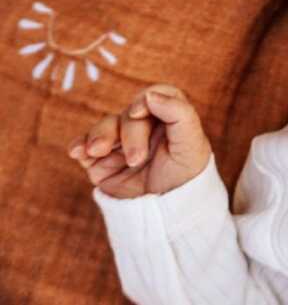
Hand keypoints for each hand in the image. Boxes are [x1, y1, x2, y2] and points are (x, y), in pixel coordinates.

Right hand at [67, 84, 211, 197]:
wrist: (168, 213)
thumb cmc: (187, 174)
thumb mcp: (191, 144)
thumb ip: (178, 114)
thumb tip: (150, 94)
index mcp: (167, 118)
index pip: (153, 95)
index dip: (144, 100)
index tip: (137, 112)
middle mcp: (143, 126)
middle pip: (127, 115)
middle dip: (128, 134)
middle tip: (136, 160)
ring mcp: (120, 143)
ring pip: (104, 127)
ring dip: (99, 136)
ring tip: (96, 152)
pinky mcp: (101, 160)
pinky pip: (85, 147)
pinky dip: (79, 146)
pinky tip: (77, 152)